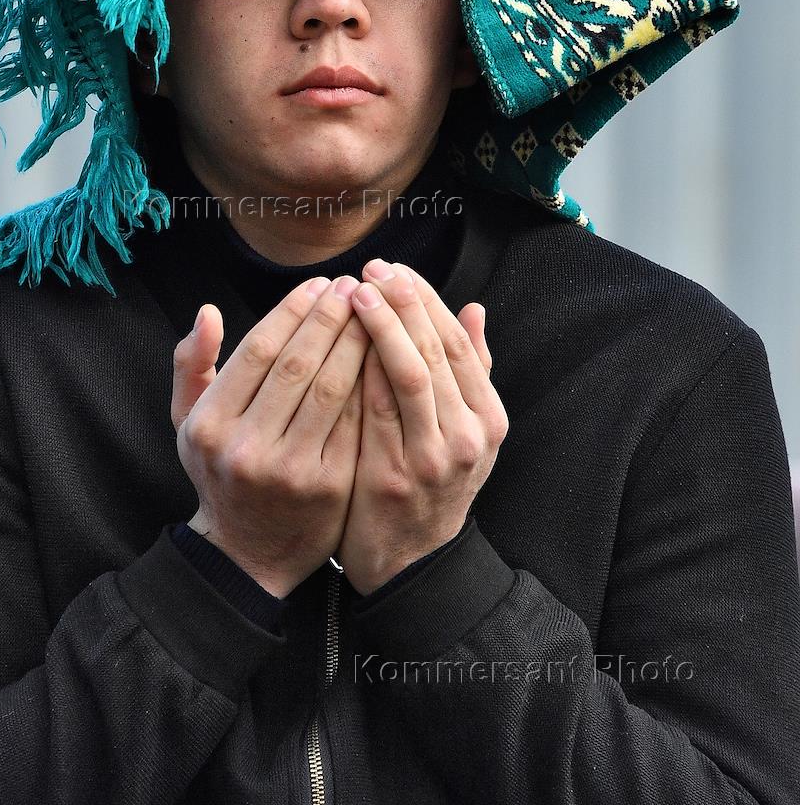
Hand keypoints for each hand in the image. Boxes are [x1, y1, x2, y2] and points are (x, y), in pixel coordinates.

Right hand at [171, 276, 368, 597]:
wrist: (248, 553)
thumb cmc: (220, 471)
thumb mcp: (188, 422)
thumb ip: (192, 364)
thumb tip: (208, 311)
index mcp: (209, 424)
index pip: (258, 350)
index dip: (292, 310)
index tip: (319, 283)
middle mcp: (246, 446)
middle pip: (298, 363)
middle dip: (330, 316)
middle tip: (354, 285)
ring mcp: (290, 469)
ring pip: (331, 388)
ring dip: (356, 341)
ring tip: (375, 310)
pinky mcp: (329, 486)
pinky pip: (355, 420)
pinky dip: (370, 381)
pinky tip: (384, 354)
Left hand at [336, 260, 506, 594]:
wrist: (409, 565)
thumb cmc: (428, 486)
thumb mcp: (464, 433)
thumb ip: (469, 373)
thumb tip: (474, 309)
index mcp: (490, 419)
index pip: (458, 342)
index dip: (427, 300)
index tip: (396, 268)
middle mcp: (471, 436)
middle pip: (437, 350)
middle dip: (404, 302)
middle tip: (373, 267)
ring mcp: (436, 457)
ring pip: (411, 373)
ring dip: (383, 326)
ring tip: (356, 291)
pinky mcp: (397, 474)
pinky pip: (378, 408)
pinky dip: (362, 368)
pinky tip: (341, 339)